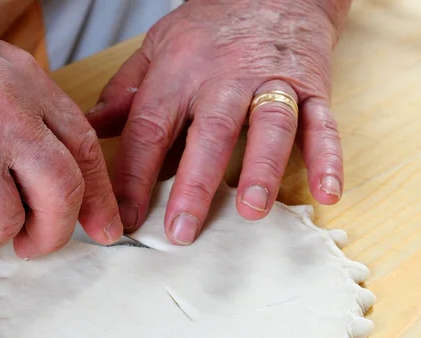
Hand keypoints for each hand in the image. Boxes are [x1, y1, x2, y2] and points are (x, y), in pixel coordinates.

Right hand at [0, 2, 121, 257]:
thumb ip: (25, 119)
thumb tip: (56, 182)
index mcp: (22, 80)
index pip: (84, 147)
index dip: (100, 197)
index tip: (107, 228)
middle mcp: (0, 106)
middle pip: (61, 190)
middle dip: (52, 233)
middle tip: (31, 245)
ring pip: (3, 221)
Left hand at [88, 0, 348, 244]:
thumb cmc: (211, 25)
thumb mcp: (158, 46)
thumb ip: (126, 89)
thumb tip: (92, 127)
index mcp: (179, 71)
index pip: (149, 129)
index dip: (133, 176)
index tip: (123, 219)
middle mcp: (225, 77)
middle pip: (209, 132)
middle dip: (195, 185)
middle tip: (182, 231)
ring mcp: (271, 82)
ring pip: (268, 127)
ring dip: (261, 169)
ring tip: (251, 210)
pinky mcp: (312, 86)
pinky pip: (322, 123)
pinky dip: (328, 156)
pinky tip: (327, 192)